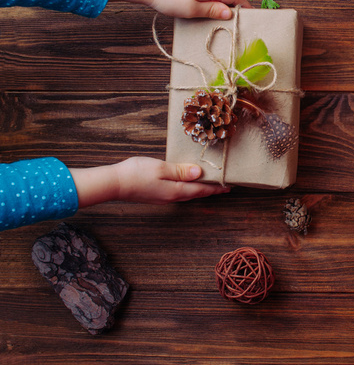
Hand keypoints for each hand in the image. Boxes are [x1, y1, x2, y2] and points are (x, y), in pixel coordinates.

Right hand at [71, 157, 229, 206]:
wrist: (113, 184)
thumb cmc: (135, 173)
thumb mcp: (160, 168)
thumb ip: (180, 170)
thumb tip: (198, 173)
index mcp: (175, 190)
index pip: (201, 189)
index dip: (216, 188)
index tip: (229, 186)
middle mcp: (172, 196)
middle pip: (197, 193)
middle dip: (212, 190)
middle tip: (225, 187)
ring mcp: (164, 197)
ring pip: (188, 194)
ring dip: (201, 190)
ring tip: (211, 185)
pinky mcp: (157, 194)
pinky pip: (179, 192)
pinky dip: (189, 188)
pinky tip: (189, 183)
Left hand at [111, 0, 251, 18]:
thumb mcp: (193, 9)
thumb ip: (213, 10)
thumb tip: (230, 12)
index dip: (244, 4)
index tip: (252, 13)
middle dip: (235, 5)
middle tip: (240, 18)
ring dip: (223, 4)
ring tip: (225, 16)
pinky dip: (212, 1)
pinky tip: (208, 9)